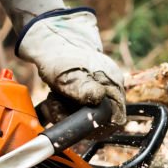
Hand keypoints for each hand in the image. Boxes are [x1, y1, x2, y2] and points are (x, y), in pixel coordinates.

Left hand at [15, 8, 126, 124]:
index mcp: (113, 86)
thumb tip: (98, 98)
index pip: (116, 119)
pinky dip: (65, 108)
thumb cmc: (60, 56)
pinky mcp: (87, 92)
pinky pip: (78, 109)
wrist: (51, 41)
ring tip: (55, 98)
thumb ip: (83, 89)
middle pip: (98, 120)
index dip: (98, 127)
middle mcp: (110, 90)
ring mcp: (99, 91)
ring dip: (66, 112)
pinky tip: (56, 97)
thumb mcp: (68, 75)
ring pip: (86, 116)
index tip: (77, 123)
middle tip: (58, 105)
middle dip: (75, 118)